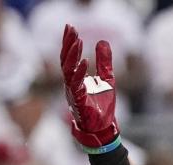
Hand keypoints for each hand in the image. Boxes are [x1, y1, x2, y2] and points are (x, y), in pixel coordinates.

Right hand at [60, 25, 118, 147]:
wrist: (104, 128)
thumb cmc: (103, 106)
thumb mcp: (108, 79)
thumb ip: (105, 62)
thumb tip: (103, 41)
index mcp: (75, 79)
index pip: (68, 57)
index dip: (69, 42)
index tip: (71, 27)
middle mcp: (70, 85)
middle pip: (65, 60)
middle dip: (68, 44)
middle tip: (71, 28)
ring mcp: (73, 93)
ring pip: (67, 70)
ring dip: (72, 55)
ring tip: (78, 41)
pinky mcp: (79, 101)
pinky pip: (76, 85)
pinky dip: (80, 72)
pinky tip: (85, 61)